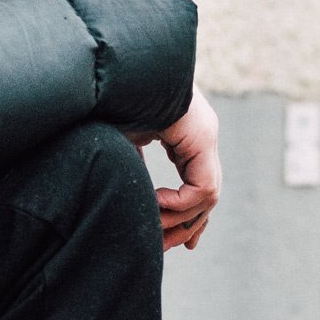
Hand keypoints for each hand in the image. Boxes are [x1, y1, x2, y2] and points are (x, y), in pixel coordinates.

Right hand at [126, 85, 220, 250]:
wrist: (116, 71)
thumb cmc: (112, 102)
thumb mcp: (122, 144)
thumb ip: (134, 168)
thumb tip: (132, 199)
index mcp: (187, 137)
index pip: (199, 185)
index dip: (188, 216)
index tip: (175, 242)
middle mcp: (202, 137)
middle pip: (207, 196)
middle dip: (186, 226)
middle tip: (165, 248)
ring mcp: (204, 136)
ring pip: (208, 196)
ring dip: (180, 219)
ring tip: (152, 225)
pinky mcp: (202, 138)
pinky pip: (202, 188)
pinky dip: (179, 204)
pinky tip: (155, 202)